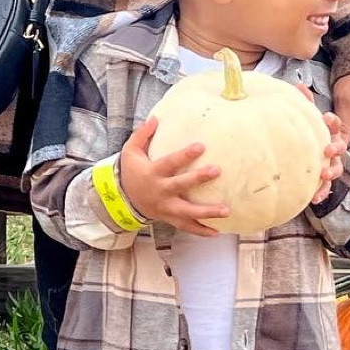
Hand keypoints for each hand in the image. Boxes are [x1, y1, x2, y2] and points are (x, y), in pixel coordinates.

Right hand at [115, 115, 228, 237]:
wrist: (122, 199)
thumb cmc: (131, 172)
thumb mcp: (131, 151)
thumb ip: (142, 134)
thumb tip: (155, 118)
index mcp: (152, 173)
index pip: (170, 163)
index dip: (184, 155)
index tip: (201, 146)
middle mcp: (160, 191)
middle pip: (180, 185)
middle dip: (198, 179)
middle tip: (216, 170)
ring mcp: (165, 207)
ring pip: (187, 212)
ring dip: (207, 212)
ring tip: (227, 210)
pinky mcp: (169, 219)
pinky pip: (186, 227)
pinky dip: (200, 231)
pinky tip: (217, 232)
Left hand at [314, 110, 347, 203]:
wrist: (316, 136)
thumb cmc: (314, 124)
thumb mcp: (310, 111)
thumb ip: (305, 101)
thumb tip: (300, 87)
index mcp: (331, 129)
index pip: (336, 124)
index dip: (333, 122)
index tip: (326, 119)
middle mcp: (334, 145)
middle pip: (339, 147)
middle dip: (335, 148)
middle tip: (328, 149)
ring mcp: (331, 161)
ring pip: (336, 168)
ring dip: (331, 171)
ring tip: (324, 174)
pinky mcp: (324, 176)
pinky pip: (326, 185)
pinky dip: (321, 191)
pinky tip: (315, 198)